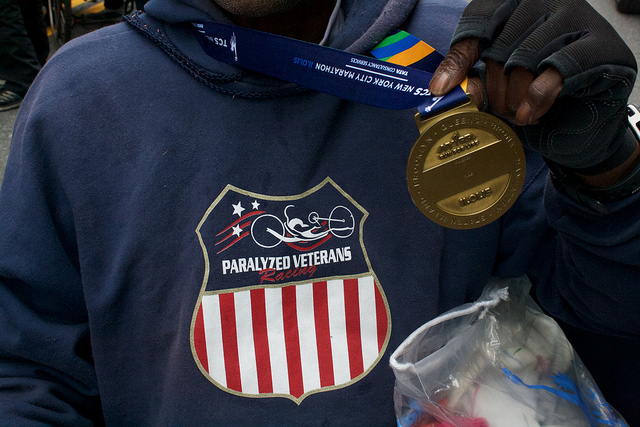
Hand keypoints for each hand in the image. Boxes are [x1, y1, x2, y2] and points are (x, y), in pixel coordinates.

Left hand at [430, 0, 636, 172]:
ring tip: (518, 114)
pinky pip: (558, 69)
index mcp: (516, 5)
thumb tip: (445, 87)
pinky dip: (538, 97)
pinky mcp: (601, 46)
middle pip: (501, 43)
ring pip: (527, 57)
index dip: (459, 59)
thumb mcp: (497, 87)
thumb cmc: (535, 99)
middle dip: (494, 86)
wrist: (579, 126)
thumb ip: (475, 79)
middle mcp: (547, 2)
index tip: (442, 89)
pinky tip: (532, 114)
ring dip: (515, 96)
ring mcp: (577, 19)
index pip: (479, 22)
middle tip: (498, 110)